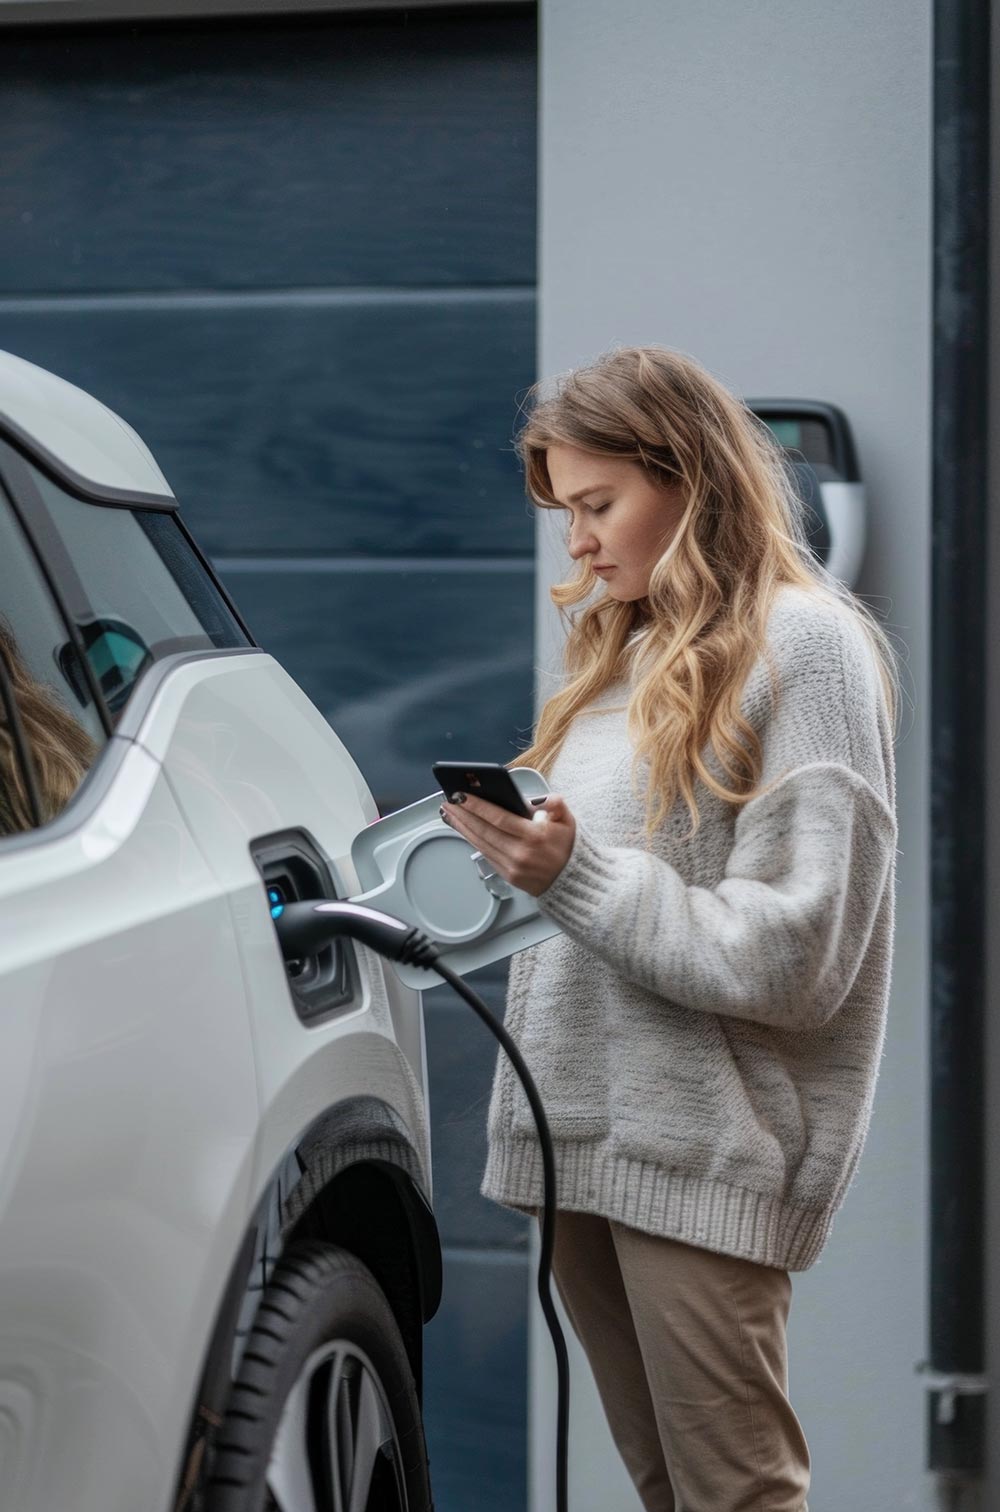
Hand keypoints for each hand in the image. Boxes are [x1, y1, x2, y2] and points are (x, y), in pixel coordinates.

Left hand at [439, 791, 575, 897]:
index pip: (499, 818)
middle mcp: (520, 853)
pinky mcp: (507, 876)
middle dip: (463, 814)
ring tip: (450, 813)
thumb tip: (539, 799)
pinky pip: (485, 854)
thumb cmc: (568, 848)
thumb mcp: (568, 821)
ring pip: (481, 843)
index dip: (478, 806)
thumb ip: (556, 804)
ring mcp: (512, 867)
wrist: (573, 883)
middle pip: (484, 830)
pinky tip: (464, 829)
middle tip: (448, 801)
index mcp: (534, 837)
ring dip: (462, 827)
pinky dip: (472, 840)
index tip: (462, 795)